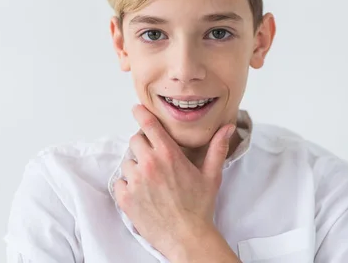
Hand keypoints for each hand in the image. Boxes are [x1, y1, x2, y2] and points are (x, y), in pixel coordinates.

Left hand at [113, 104, 235, 258]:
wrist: (187, 237)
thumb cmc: (199, 206)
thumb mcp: (211, 175)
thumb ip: (217, 148)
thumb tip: (227, 128)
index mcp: (168, 154)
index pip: (149, 125)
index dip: (141, 114)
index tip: (137, 109)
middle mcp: (149, 164)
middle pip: (135, 140)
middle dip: (143, 146)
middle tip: (154, 159)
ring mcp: (135, 181)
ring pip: (128, 162)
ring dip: (136, 167)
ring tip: (150, 181)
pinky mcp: (125, 198)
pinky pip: (119, 182)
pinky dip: (127, 185)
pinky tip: (142, 193)